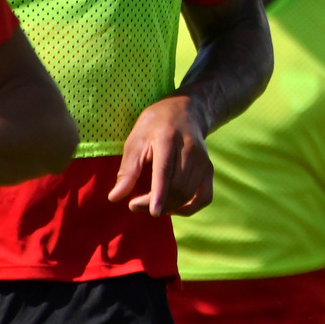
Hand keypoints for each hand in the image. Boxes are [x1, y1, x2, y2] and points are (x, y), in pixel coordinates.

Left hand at [107, 95, 212, 215]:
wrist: (186, 111)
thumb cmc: (155, 125)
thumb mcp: (135, 141)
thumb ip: (127, 170)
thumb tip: (115, 198)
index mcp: (168, 140)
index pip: (165, 171)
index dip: (160, 193)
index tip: (154, 212)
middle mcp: (190, 150)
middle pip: (177, 187)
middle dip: (155, 203)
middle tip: (135, 204)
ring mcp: (203, 160)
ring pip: (188, 194)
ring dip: (168, 206)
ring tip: (150, 203)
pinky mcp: (209, 168)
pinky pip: (205, 196)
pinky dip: (190, 208)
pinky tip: (174, 207)